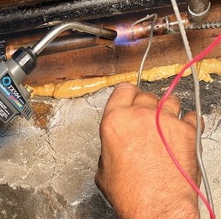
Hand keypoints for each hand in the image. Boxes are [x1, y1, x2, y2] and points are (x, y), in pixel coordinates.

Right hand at [95, 83, 200, 217]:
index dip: (127, 95)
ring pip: (170, 101)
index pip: (123, 90)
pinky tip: (184, 131)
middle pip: (147, 95)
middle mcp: (140, 116)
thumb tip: (116, 147)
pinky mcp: (188, 132)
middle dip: (147, 105)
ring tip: (167, 124)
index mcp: (115, 122)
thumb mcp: (104, 170)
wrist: (158, 207)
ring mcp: (166, 122)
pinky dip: (189, 122)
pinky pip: (192, 116)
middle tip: (148, 119)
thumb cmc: (132, 194)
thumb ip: (109, 148)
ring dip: (168, 110)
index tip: (131, 99)